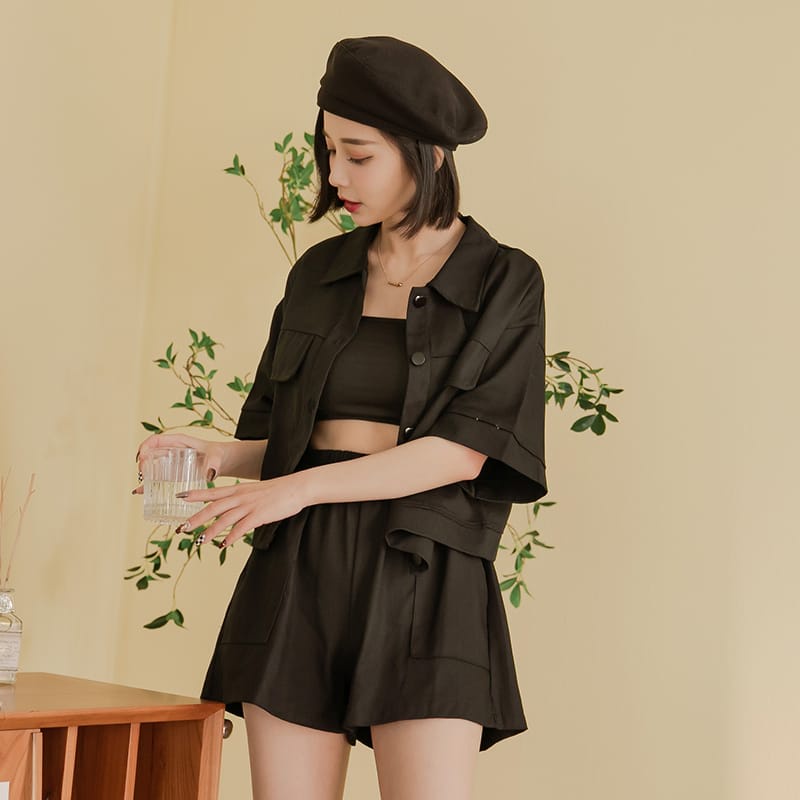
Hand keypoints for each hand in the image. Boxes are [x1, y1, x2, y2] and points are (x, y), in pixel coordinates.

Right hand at [132, 433, 222, 494]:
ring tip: (141, 486)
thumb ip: (214, 463)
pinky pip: (158, 476)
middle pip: (150, 453)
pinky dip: (149, 483)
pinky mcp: (174, 473)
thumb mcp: (217, 456)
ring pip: (152, 465)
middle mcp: (172, 450)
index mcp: (179, 441)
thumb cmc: (220, 454)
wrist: (224, 462)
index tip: (142, 458)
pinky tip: (140, 491)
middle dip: (142, 462)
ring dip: (144, 474)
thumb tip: (209, 474)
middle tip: (142, 474)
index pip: (156, 440)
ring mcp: (171, 462)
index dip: (145, 447)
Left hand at [173, 472, 308, 547]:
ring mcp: (249, 505)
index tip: (179, 497)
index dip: (195, 494)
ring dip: (210, 531)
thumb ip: (243, 499)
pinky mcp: (259, 515)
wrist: (297, 487)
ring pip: (224, 519)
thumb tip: (234, 510)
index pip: (212, 492)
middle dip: (195, 518)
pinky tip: (224, 544)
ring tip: (199, 542)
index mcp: (239, 489)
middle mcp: (240, 496)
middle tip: (181, 529)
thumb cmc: (278, 491)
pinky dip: (231, 536)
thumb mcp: (256, 491)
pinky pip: (241, 527)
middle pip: (213, 508)